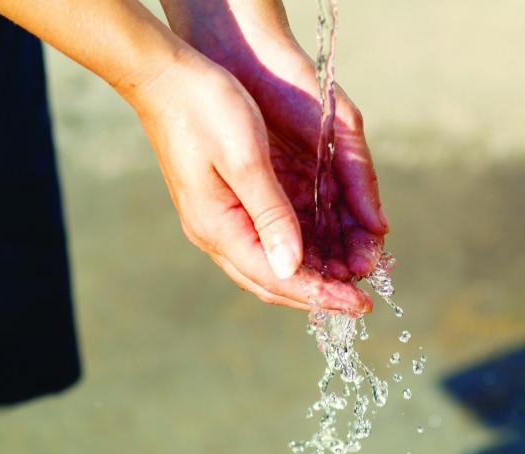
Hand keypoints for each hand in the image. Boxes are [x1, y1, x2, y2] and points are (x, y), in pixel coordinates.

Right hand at [160, 0, 388, 287]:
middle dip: (319, 294)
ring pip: (270, 266)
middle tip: (359, 302)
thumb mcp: (246, 160)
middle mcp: (216, 233)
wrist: (165, 77)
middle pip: (273, 282)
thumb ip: (271, 215)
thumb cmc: (205, 108)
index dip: (321, 295)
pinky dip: (298, 253)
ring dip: (311, 277)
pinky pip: (265, 243)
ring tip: (349, 280)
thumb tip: (292, 268)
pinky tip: (323, 252)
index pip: (277, 278)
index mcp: (219, 227)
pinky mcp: (226, 206)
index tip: (359, 305)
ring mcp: (218, 221)